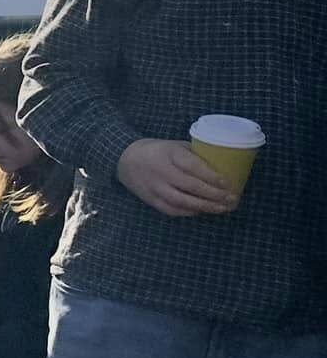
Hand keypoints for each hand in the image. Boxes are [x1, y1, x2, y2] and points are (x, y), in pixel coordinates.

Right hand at [116, 139, 236, 217]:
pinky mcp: (151, 200)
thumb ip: (195, 155)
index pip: (194, 167)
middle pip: (191, 187)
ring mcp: (155, 188)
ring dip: (205, 207)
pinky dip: (190, 212)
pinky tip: (203, 211)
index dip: (212, 177)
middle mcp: (162, 172)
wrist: (126, 160)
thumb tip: (222, 167)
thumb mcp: (176, 146)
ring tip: (223, 208)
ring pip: (183, 201)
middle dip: (214, 195)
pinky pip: (173, 210)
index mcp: (170, 154)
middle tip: (232, 198)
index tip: (228, 183)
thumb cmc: (159, 151)